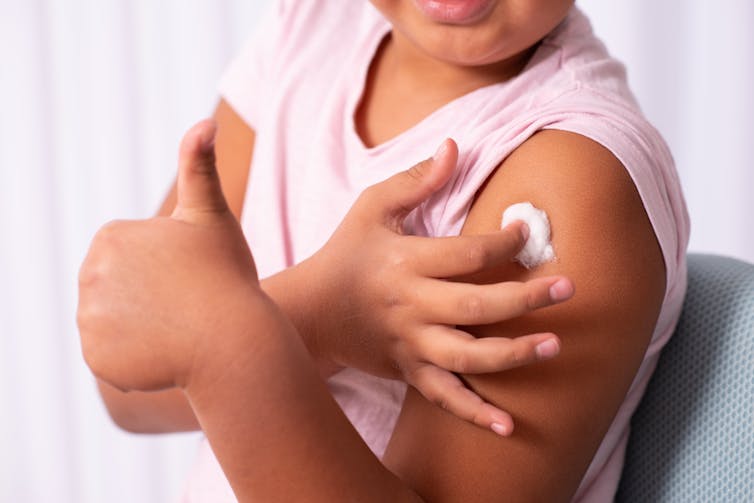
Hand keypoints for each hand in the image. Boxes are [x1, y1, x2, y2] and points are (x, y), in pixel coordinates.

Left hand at [78, 120, 273, 391]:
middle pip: (117, 286)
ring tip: (177, 328)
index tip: (188, 275)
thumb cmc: (227, 274)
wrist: (232, 341)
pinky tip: (165, 352)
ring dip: (140, 325)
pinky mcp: (96, 358)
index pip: (129, 254)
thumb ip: (200, 165)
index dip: (163, 265)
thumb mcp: (212, 215)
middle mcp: (90, 274)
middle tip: (185, 304)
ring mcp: (90, 319)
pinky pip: (111, 354)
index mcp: (112, 237)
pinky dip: (133, 356)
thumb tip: (206, 122)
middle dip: (147, 295)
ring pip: (114, 319)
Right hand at [302, 139, 574, 434]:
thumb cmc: (346, 252)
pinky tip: (508, 426)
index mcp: (405, 261)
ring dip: (512, 355)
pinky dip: (474, 414)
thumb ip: (416, 180)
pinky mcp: (408, 370)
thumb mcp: (372, 207)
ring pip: (466, 356)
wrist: (312, 311)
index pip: (465, 253)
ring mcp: (410, 343)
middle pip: (476, 305)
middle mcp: (411, 305)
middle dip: (525, 298)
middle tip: (568, 287)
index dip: (503, 243)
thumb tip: (455, 146)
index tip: (527, 233)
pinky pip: (444, 397)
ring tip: (553, 346)